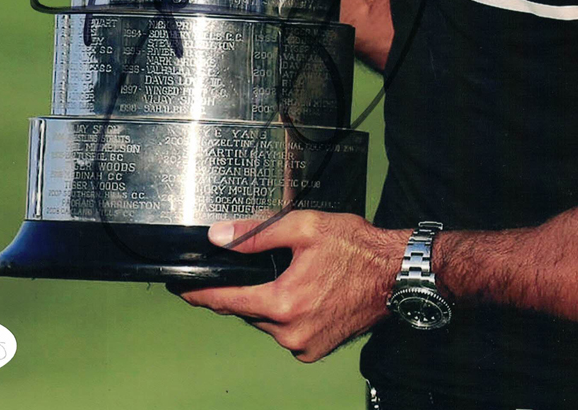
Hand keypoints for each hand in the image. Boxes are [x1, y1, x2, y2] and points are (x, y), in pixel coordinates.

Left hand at [172, 211, 405, 361]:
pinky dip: (287, 313)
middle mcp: (290, 332)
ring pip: (268, 321)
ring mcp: (304, 345)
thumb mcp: (304, 227)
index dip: (202, 294)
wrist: (395, 275)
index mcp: (283, 302)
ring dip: (270, 301)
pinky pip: (287, 331)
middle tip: (267, 263)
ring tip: (294, 273)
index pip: (228, 301)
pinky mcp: (316, 350)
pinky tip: (306, 291)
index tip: (182, 290)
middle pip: (249, 309)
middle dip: (248, 288)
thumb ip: (257, 233)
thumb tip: (219, 237)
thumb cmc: (356, 248)